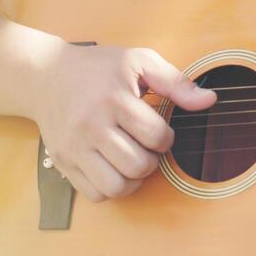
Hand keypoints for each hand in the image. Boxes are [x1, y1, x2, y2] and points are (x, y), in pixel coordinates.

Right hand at [32, 44, 215, 201]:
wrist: (45, 75)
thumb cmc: (98, 68)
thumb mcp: (139, 61)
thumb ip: (176, 82)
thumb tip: (210, 100)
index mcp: (114, 98)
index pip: (155, 135)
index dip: (166, 138)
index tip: (159, 131)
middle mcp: (91, 125)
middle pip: (137, 165)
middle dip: (152, 160)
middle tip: (147, 147)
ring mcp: (74, 147)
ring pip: (116, 186)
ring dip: (134, 180)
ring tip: (133, 161)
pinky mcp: (63, 162)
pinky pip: (94, 194)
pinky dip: (111, 188)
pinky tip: (114, 168)